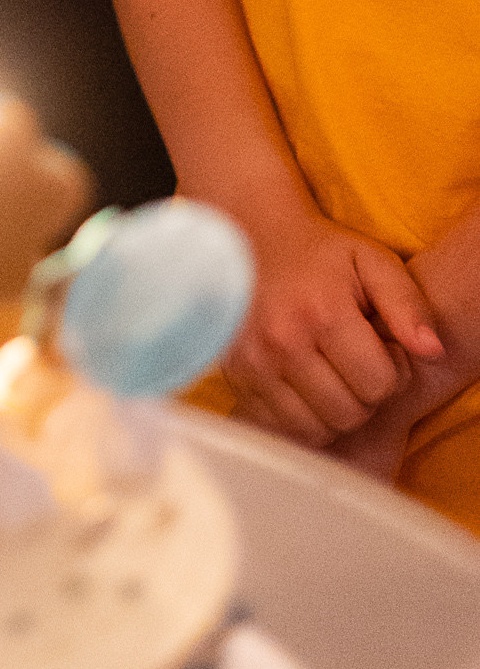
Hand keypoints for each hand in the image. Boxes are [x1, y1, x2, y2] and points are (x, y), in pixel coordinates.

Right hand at [222, 206, 443, 447]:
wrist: (253, 238)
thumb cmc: (322, 255)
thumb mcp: (372, 262)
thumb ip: (407, 304)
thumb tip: (432, 351)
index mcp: (323, 312)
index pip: (378, 385)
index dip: (391, 372)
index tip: (379, 347)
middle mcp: (283, 341)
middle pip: (349, 414)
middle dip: (363, 396)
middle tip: (355, 363)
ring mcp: (254, 362)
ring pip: (316, 430)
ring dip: (332, 412)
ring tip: (331, 375)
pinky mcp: (236, 376)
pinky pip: (283, 427)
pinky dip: (302, 418)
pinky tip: (306, 386)